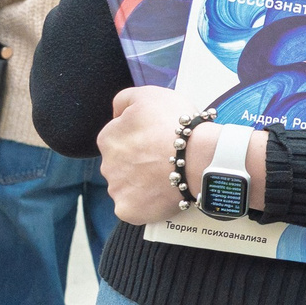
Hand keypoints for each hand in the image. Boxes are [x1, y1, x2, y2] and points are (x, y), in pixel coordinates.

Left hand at [99, 85, 192, 224]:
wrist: (198, 157)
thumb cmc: (176, 125)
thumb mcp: (150, 94)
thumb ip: (125, 99)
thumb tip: (116, 112)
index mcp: (109, 138)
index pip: (119, 138)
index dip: (141, 138)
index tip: (158, 139)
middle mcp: (107, 164)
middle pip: (122, 164)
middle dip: (139, 162)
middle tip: (165, 158)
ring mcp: (117, 189)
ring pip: (128, 187)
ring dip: (143, 183)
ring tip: (169, 176)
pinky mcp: (129, 210)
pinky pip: (135, 209)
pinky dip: (147, 204)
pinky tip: (163, 195)